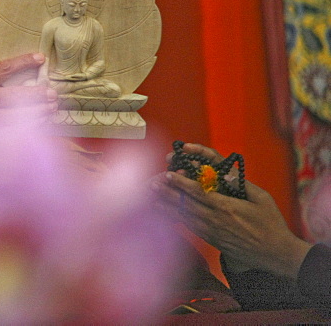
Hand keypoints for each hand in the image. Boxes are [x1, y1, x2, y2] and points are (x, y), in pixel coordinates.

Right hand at [0, 53, 56, 126]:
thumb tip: (27, 82)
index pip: (4, 68)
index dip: (24, 61)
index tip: (41, 58)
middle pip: (18, 95)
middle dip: (39, 95)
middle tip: (53, 94)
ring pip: (22, 117)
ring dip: (40, 113)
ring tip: (50, 110)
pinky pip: (17, 133)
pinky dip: (32, 129)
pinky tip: (40, 125)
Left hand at [152, 168, 311, 277]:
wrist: (275, 254)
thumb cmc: (271, 223)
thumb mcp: (263, 199)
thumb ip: (243, 184)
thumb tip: (226, 172)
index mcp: (227, 207)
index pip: (199, 192)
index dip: (181, 183)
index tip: (168, 174)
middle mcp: (216, 220)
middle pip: (186, 204)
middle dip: (167, 192)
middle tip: (152, 183)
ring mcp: (213, 232)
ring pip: (185, 217)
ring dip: (167, 206)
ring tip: (152, 197)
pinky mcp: (212, 240)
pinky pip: (191, 228)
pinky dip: (177, 220)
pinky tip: (166, 214)